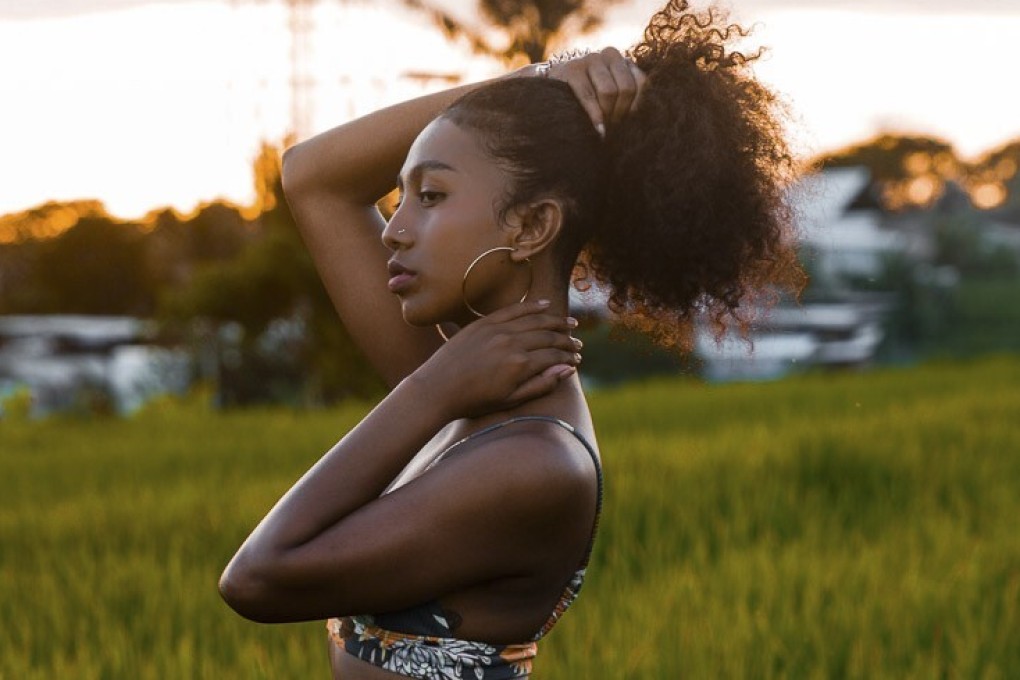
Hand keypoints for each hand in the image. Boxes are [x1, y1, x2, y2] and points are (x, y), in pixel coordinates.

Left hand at [411, 301, 581, 419]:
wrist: (437, 389)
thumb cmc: (474, 401)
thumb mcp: (511, 400)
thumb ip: (541, 384)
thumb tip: (568, 370)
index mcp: (520, 365)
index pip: (554, 356)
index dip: (569, 357)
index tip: (577, 360)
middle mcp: (512, 343)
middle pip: (549, 336)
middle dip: (566, 340)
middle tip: (578, 344)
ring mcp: (497, 330)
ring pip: (535, 320)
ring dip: (556, 321)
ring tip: (570, 324)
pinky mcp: (484, 323)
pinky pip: (514, 309)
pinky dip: (532, 306)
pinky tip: (545, 305)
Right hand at [542, 47, 646, 136]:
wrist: (554, 90)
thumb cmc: (589, 98)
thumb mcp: (612, 96)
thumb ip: (627, 99)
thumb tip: (645, 119)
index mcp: (624, 60)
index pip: (641, 83)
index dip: (636, 107)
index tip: (627, 122)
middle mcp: (609, 54)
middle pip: (626, 88)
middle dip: (621, 112)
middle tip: (613, 126)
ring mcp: (589, 59)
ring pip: (609, 92)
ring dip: (607, 115)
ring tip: (604, 126)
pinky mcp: (571, 69)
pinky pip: (588, 95)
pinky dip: (594, 115)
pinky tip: (598, 129)